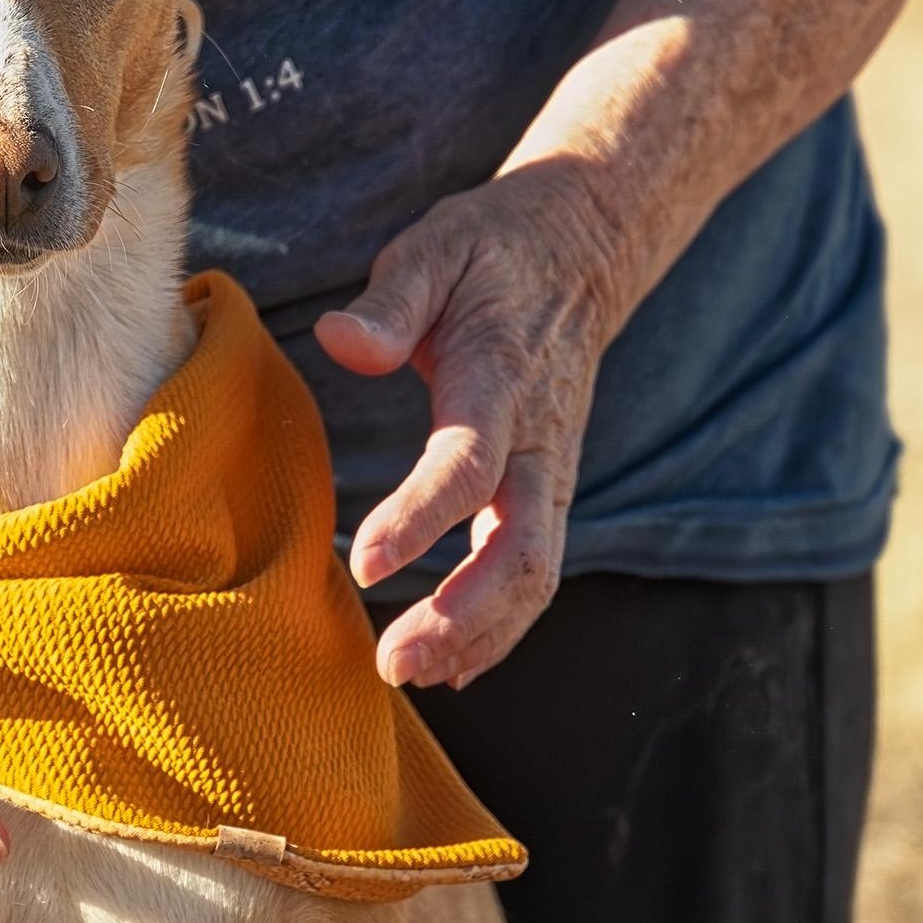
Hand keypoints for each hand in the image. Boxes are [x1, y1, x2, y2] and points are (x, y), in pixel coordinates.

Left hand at [315, 163, 622, 690]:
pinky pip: (534, 570)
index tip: (365, 563)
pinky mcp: (546, 488)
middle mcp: (538, 439)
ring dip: (478, 635)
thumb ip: (392, 301)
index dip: (420, 518)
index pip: (467, 463)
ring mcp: (552, 471)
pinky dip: (499, 626)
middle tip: (393, 662)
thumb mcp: (435, 249)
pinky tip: (452, 664)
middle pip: (520, 548)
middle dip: (461, 615)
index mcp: (502, 379)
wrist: (582, 248)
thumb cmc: (490, 250)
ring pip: (535, 575)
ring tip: (410, 673)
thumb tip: (341, 342)